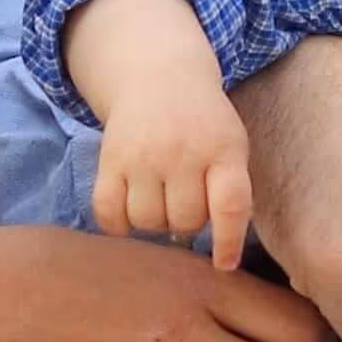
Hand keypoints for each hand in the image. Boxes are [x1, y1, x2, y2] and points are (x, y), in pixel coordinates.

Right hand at [90, 61, 254, 270]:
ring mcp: (142, 155)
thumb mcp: (231, 144)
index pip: (230, 205)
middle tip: (186, 196)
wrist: (158, 76)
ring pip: (148, 221)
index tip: (223, 264)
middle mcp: (181, 151)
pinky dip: (119, 223)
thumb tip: (220, 256)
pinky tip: (130, 207)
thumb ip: (231, 191)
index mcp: (222, 149)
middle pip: (185, 221)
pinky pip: (109, 214)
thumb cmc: (203, 124)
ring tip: (161, 196)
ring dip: (155, 220)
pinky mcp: (109, 159)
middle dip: (188, 219)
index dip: (228, 242)